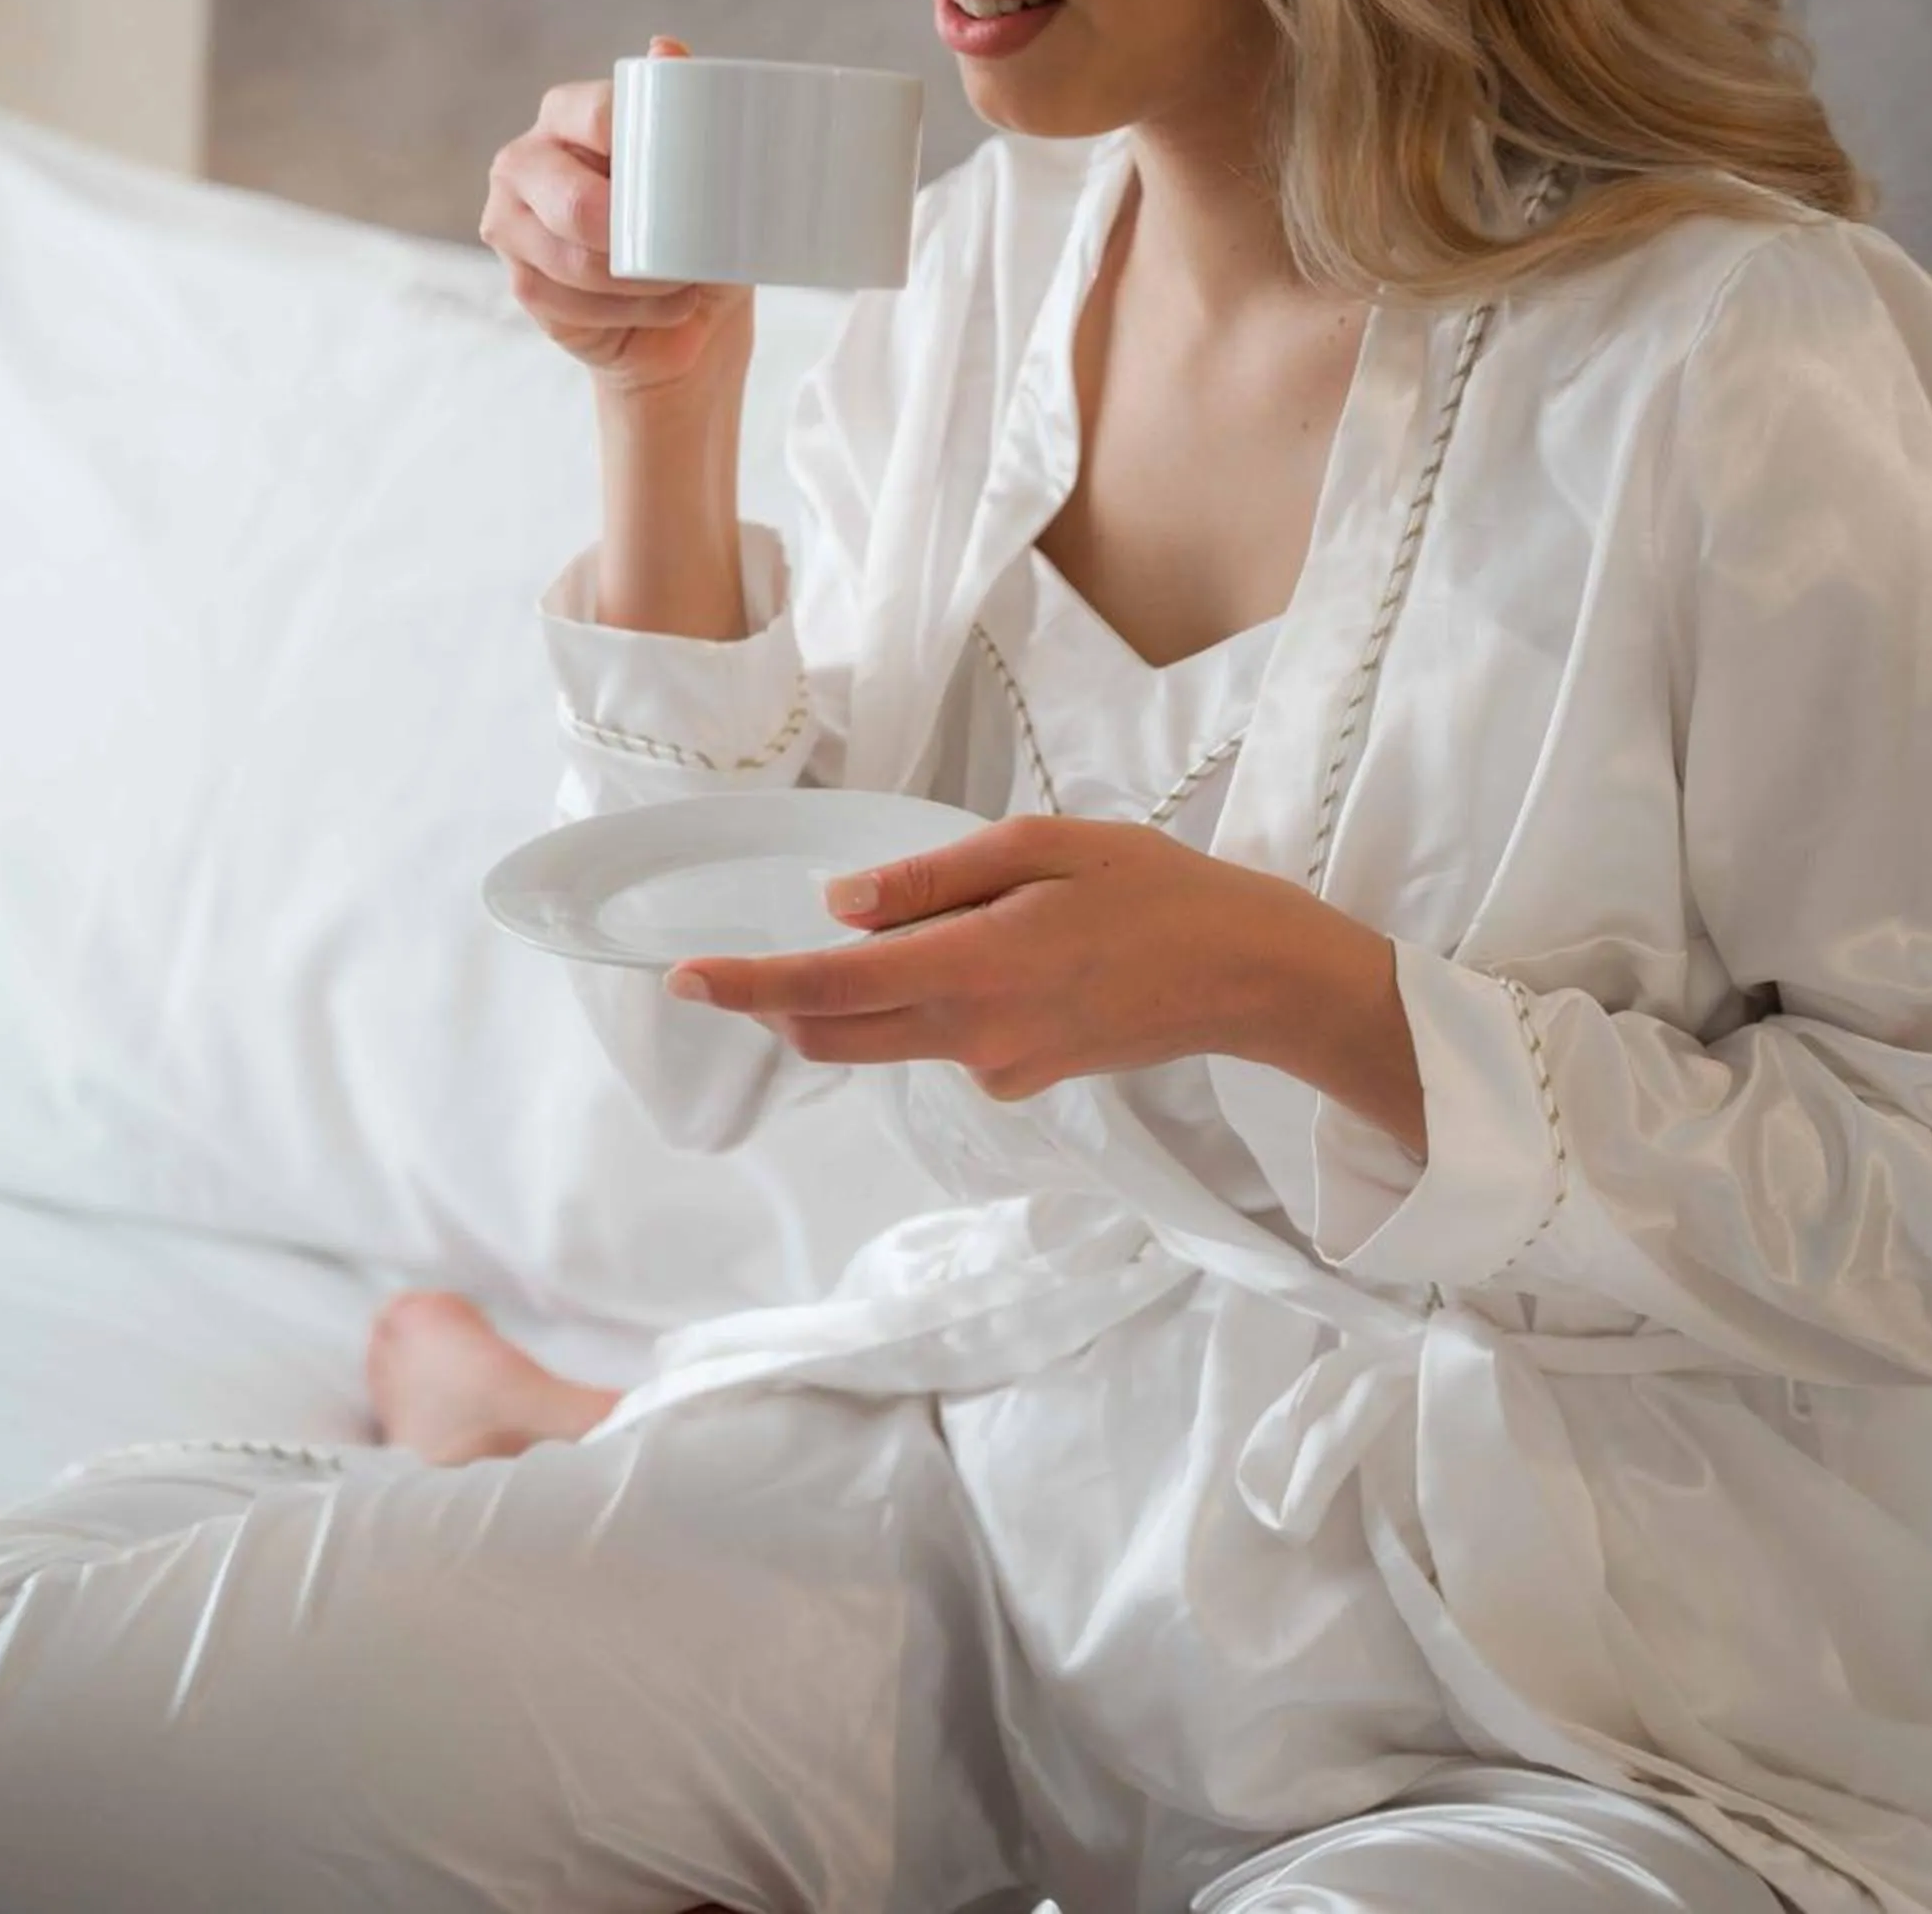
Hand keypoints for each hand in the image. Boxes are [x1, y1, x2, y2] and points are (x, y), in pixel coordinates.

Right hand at [479, 38, 755, 398]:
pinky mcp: (520, 281)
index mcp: (568, 113)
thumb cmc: (702, 230)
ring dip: (638, 287)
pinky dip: (622, 314)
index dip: (641, 151)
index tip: (686, 185)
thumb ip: (690, 106)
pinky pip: (566, 303)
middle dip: (636, 239)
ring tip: (681, 288)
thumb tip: (665, 47)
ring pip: (572, 261)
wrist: (694, 314)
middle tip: (687, 261)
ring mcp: (509, 222)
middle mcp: (525, 160)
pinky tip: (653, 310)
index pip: (598, 117)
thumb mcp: (712, 172)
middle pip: (576, 201)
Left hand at [662, 815, 1331, 1101]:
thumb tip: (837, 905)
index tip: (683, 979)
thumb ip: (932, 880)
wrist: (1247, 976)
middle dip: (783, 1002)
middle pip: (834, 1037)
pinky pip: (945, 1040)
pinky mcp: (1021, 1083)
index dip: (746, 988)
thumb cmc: (1155, 891)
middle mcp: (972, 1038)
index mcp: (973, 969)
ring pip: (889, 1036)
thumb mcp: (1044, 847)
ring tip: (960, 914)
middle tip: (769, 946)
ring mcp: (997, 1071)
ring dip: (871, 989)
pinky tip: (1008, 948)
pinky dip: (937, 996)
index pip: (827, 990)